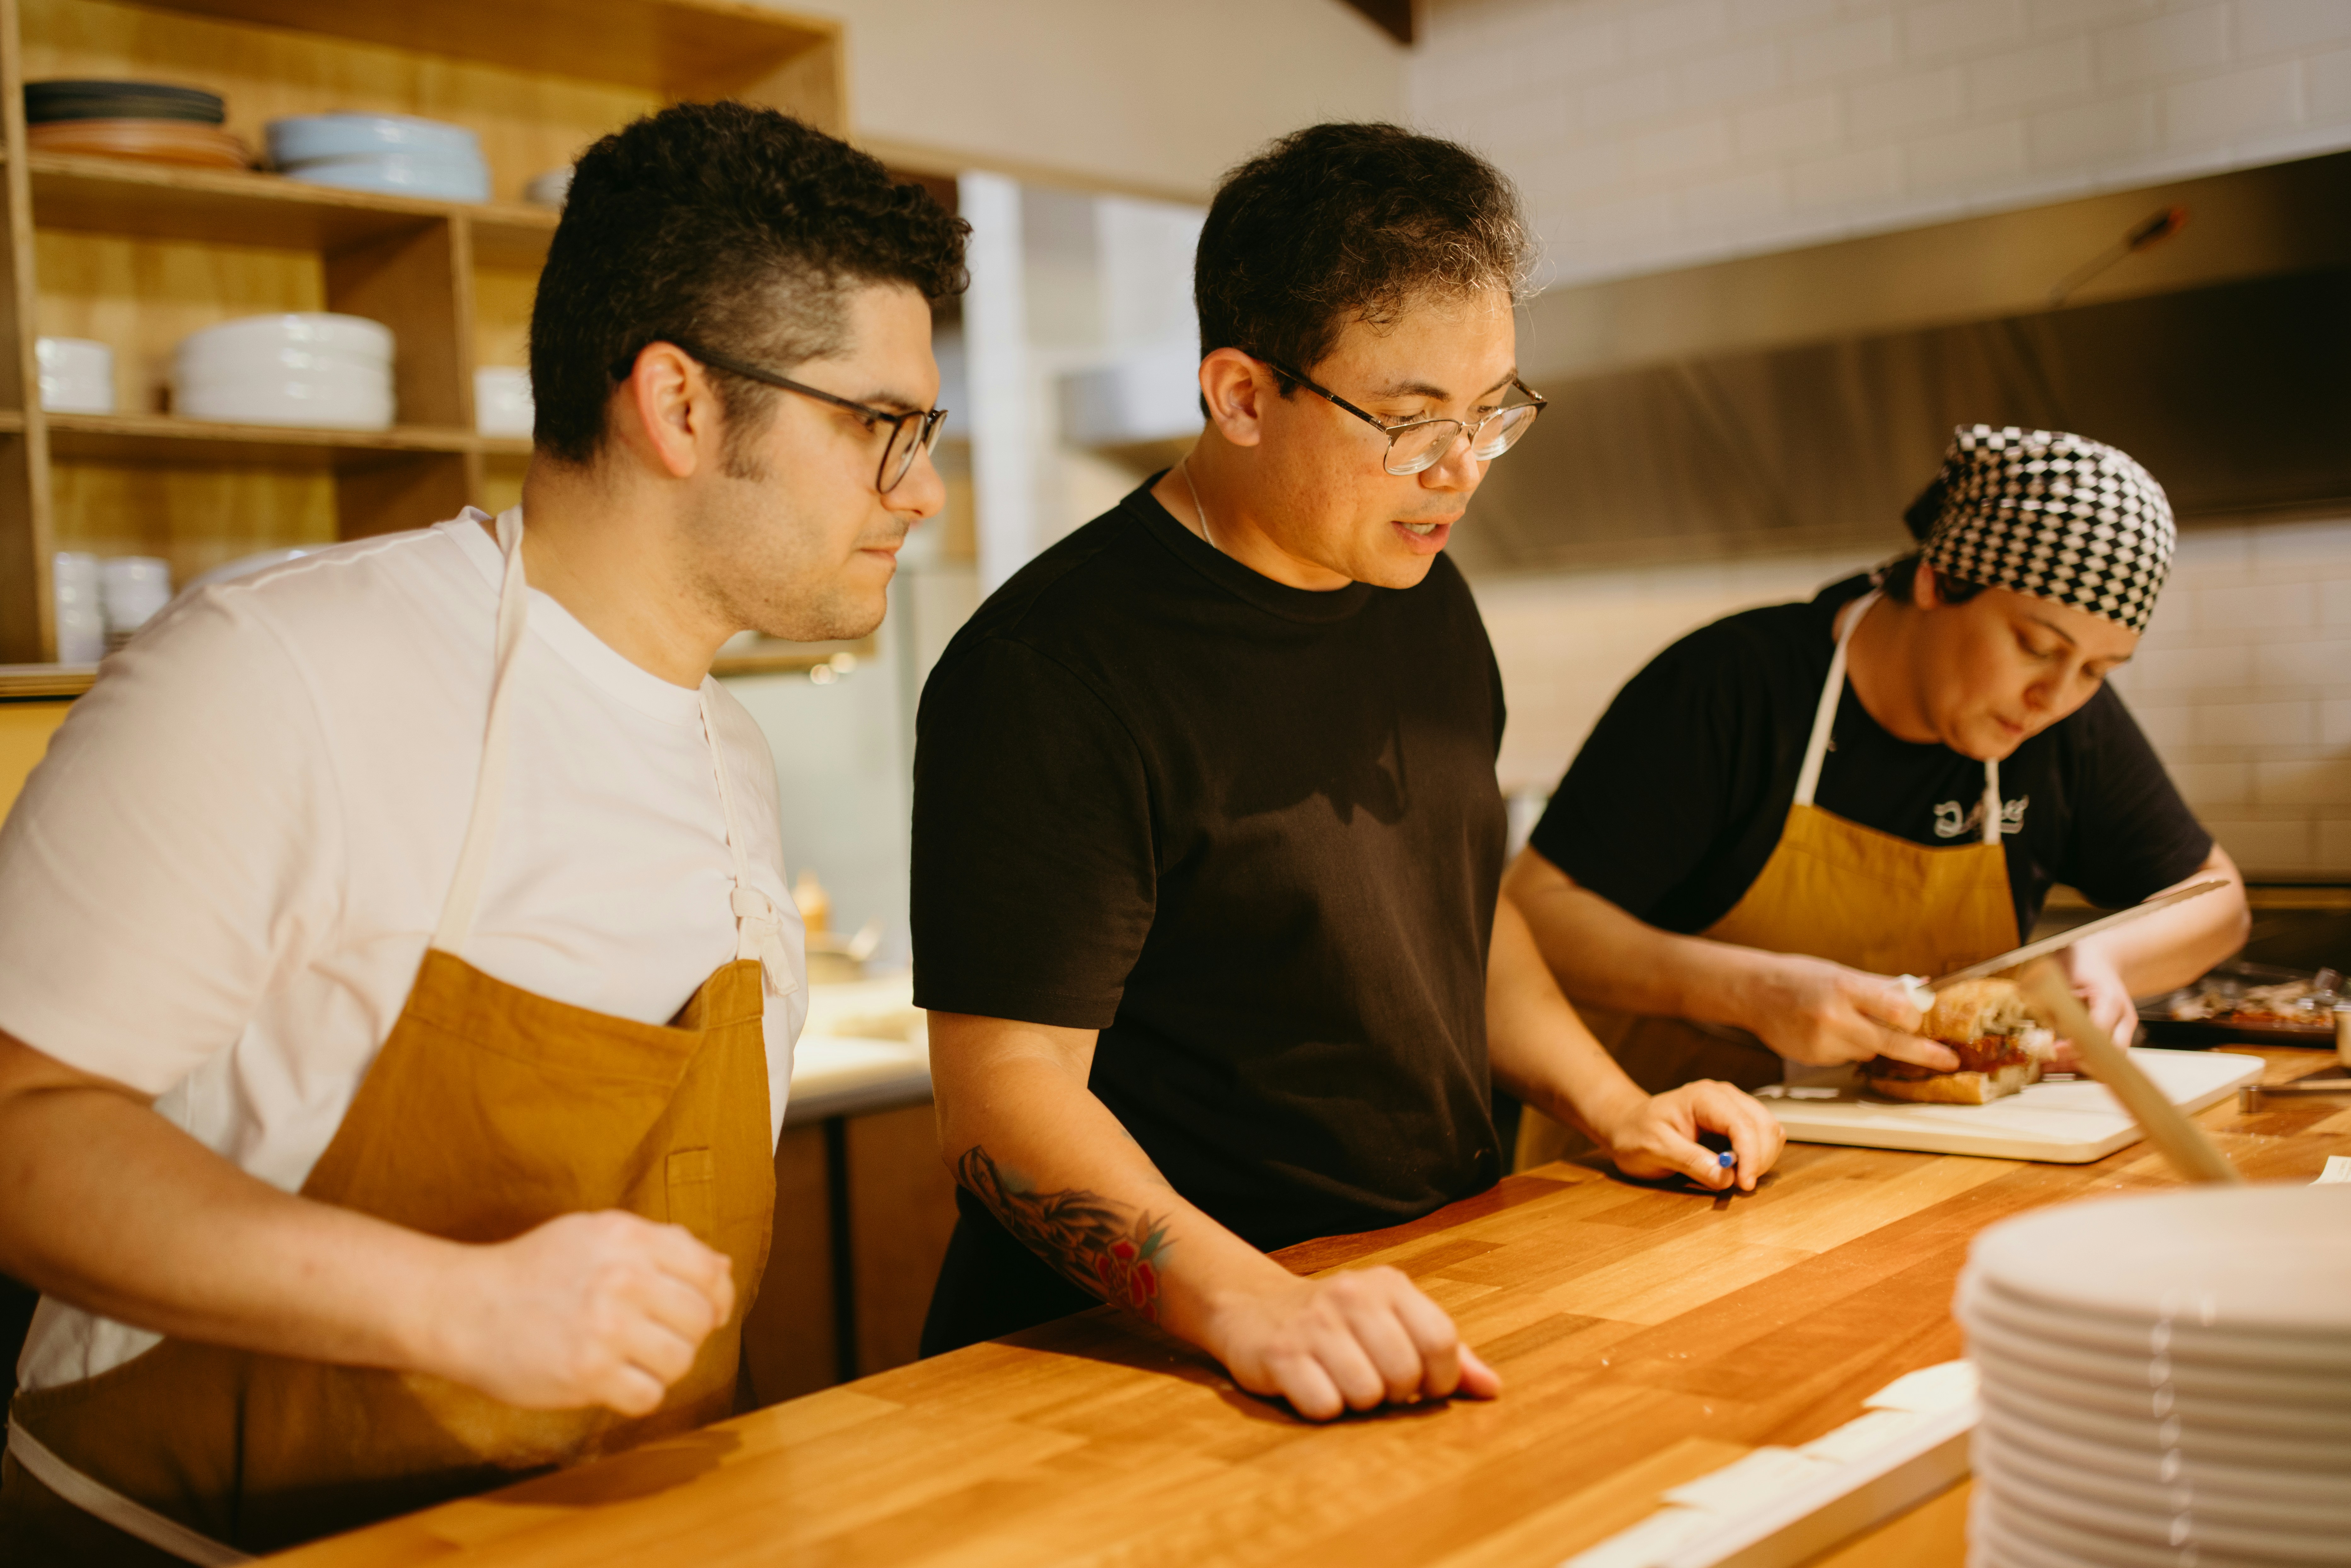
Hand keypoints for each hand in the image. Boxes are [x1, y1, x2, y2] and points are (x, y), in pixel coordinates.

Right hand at [424, 1211, 733, 1415]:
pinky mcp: (587, 1374)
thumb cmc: (535, 1270)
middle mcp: (623, 1278)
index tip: (706, 1311)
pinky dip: (638, 1395)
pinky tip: (613, 1380)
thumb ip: (662, 1245)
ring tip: (633, 1359)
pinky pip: (649, 1396)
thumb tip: (723, 1267)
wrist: (465, 1306)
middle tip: (657, 1336)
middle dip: (688, 1333)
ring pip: (681, 1360)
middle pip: (701, 1319)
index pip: (709, 1271)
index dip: (717, 1297)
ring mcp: (605, 1328)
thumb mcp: (596, 1234)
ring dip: (664, 1367)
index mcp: (628, 1237)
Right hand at [1201, 1266, 1501, 1421]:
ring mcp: (1313, 1324)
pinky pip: (1324, 1406)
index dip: (1440, 1377)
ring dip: (1358, 1401)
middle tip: (1374, 1381)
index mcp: (1388, 1285)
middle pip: (1405, 1372)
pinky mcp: (1279, 1354)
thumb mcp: (1392, 1322)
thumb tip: (1492, 1389)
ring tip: (1341, 1381)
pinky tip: (1311, 1385)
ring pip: (1366, 1394)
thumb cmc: (1337, 1324)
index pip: (1440, 1340)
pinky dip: (1323, 1407)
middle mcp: (1351, 1296)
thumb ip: (1446, 1353)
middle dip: (1395, 1392)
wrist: (1252, 1306)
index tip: (1422, 1385)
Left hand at [1589, 1079, 1786, 1191]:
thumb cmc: (1636, 1133)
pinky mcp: (1737, 1121)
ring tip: (1737, 1177)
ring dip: (1762, 1158)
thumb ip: (1690, 1160)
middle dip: (1758, 1159)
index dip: (1750, 1156)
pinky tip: (1739, 1169)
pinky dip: (1759, 1156)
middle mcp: (1725, 1096)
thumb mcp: (1655, 1149)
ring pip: (1770, 1131)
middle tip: (1739, 1186)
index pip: (1742, 1124)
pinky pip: (1763, 1137)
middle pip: (1764, 1126)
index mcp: (1703, 1097)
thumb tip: (1726, 1176)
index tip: (1744, 1184)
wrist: (1629, 1126)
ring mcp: (1733, 1106)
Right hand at [1738, 954, 1957, 1070]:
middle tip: (1949, 1061)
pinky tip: (1827, 1031)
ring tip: (1848, 1022)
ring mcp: (1823, 1042)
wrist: (1753, 992)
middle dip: (1925, 1054)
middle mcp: (1835, 1018)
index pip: (1898, 1010)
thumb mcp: (1841, 972)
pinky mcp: (1815, 1058)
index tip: (1925, 1023)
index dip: (1917, 1020)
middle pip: (1893, 1043)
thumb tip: (1923, 988)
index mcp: (1845, 988)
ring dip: (1872, 1041)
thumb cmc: (1799, 977)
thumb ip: (1883, 985)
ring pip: (1870, 1052)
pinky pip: (1847, 1058)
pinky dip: (1848, 1047)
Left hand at [2057, 943, 2137, 1062]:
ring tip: (2049, 1065)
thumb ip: (2055, 998)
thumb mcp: (2063, 973)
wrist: (2099, 960)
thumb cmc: (2080, 963)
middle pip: (2109, 1052)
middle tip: (2050, 1061)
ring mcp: (2124, 1028)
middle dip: (2079, 1061)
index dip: (2077, 1044)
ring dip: (2079, 1065)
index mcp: (2111, 999)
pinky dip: (2083, 1061)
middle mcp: (2123, 1017)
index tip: (2055, 1049)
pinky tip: (2059, 1062)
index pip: (2098, 1031)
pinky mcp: (2118, 1035)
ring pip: (2108, 1059)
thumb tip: (2041, 1019)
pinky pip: (2104, 1055)